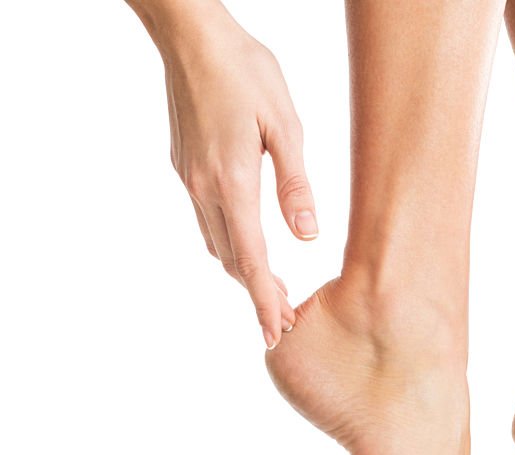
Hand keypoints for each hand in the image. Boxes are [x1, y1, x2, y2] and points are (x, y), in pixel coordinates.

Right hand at [156, 7, 316, 348]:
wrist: (191, 36)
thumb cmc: (246, 72)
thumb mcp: (286, 126)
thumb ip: (296, 185)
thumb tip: (307, 235)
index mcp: (233, 182)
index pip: (251, 259)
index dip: (264, 301)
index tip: (275, 335)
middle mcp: (204, 188)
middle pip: (231, 259)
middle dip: (256, 294)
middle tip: (283, 321)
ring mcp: (188, 177)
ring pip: (216, 241)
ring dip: (242, 270)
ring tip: (271, 289)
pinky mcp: (183, 165)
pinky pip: (206, 218)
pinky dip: (229, 242)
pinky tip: (248, 242)